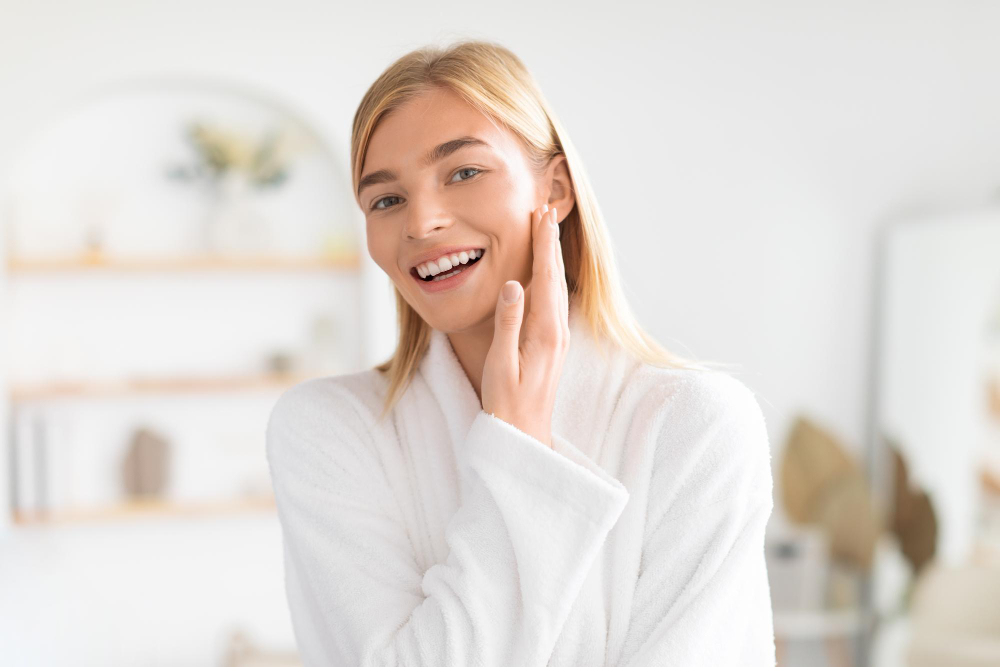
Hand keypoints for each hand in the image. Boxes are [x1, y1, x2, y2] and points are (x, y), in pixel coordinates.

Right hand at [481, 204, 569, 448]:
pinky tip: (545, 272)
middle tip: (545, 210)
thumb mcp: (501, 363)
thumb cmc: (507, 403)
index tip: (541, 216)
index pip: (545, 277)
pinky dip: (550, 277)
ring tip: (546, 232)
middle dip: (550, 242)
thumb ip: (508, 323)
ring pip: (557, 287)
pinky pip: (554, 300)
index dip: (543, 244)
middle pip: (555, 276)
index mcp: (544, 331)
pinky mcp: (552, 343)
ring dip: (552, 257)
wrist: (524, 434)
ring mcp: (556, 337)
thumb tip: (513, 283)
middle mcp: (556, 331)